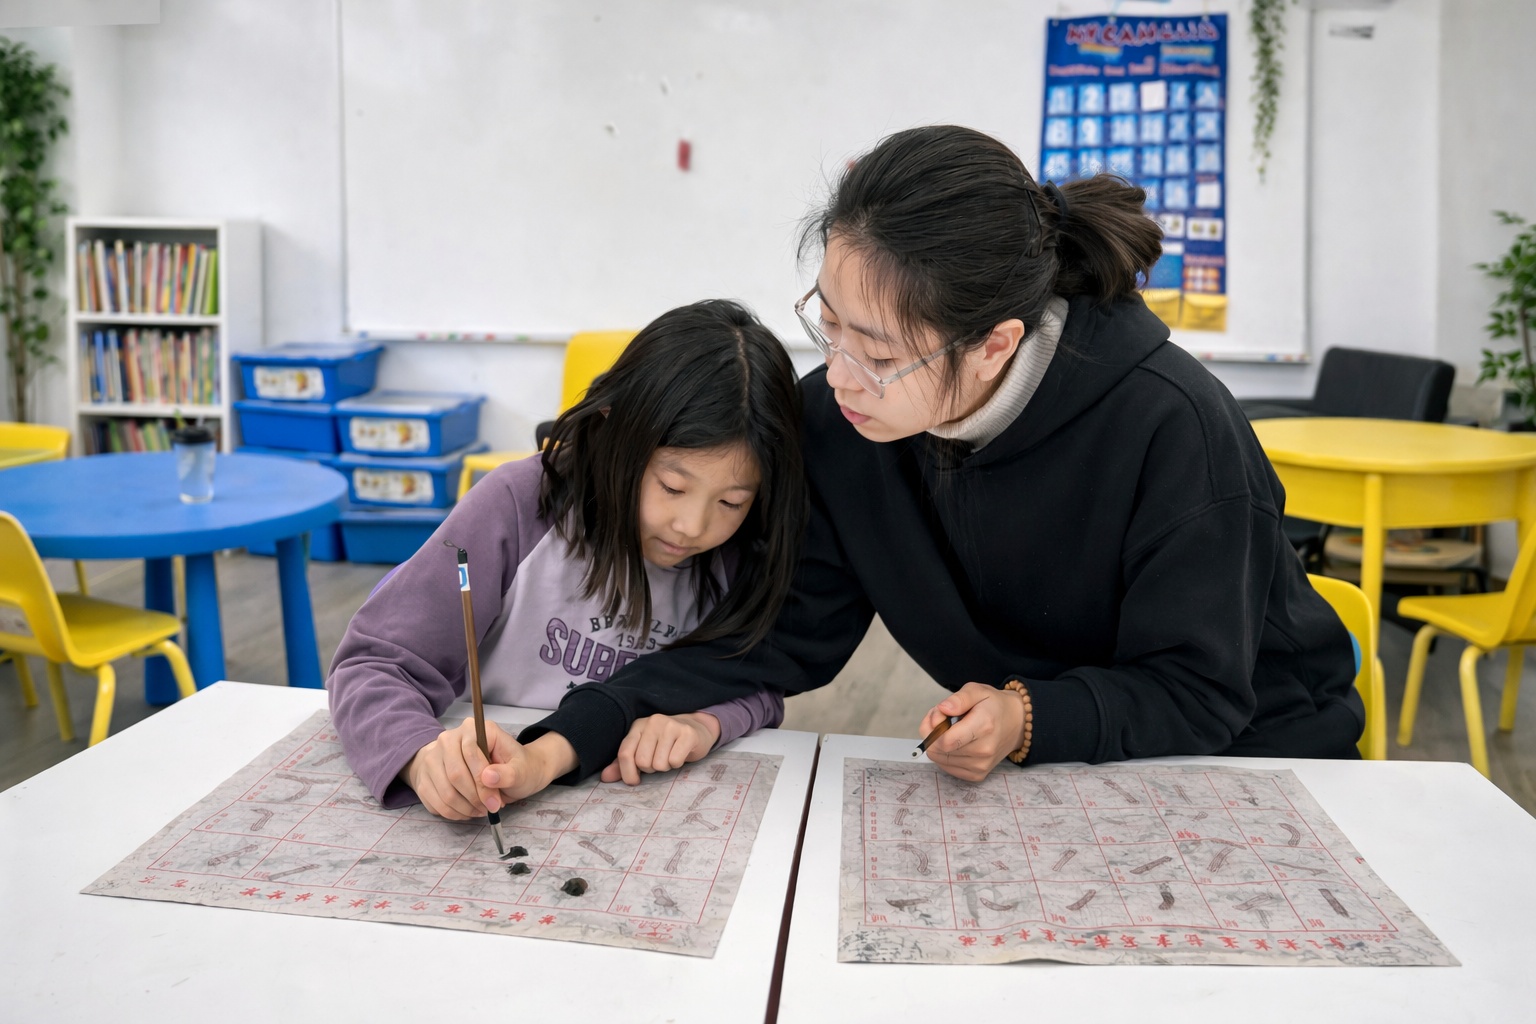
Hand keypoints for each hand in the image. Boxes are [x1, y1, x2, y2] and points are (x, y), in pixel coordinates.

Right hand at [402, 720, 577, 818]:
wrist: (509, 775)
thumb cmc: (520, 768)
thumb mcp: (523, 771)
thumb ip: (508, 774)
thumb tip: (490, 776)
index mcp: (475, 728)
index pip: (469, 751)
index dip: (481, 778)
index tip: (495, 799)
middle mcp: (450, 738)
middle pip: (453, 772)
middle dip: (473, 796)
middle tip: (491, 810)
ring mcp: (435, 756)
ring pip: (441, 788)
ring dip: (462, 807)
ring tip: (481, 812)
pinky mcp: (426, 776)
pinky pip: (432, 799)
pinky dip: (450, 812)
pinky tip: (466, 813)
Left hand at [599, 712, 720, 784]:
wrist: (697, 729)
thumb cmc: (666, 743)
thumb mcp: (643, 750)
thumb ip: (622, 763)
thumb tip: (605, 778)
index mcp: (638, 725)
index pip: (625, 754)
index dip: (627, 773)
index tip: (635, 780)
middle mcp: (653, 722)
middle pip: (642, 762)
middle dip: (651, 769)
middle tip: (659, 761)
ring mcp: (671, 725)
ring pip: (659, 764)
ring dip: (665, 766)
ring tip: (670, 756)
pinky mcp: (687, 733)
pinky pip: (675, 761)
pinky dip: (677, 764)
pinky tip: (680, 754)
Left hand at [918, 682, 1025, 782]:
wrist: (1016, 723)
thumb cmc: (994, 705)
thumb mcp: (977, 691)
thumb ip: (959, 699)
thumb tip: (942, 709)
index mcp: (984, 726)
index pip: (946, 741)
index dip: (933, 728)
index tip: (939, 715)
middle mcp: (984, 750)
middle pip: (939, 751)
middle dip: (933, 733)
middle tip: (942, 719)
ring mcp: (981, 766)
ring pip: (940, 760)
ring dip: (938, 744)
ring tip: (950, 729)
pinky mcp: (977, 775)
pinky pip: (947, 768)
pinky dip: (944, 755)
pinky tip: (954, 742)